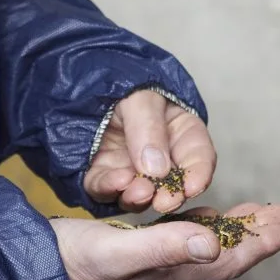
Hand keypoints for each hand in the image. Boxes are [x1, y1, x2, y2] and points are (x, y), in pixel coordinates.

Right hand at [50, 203, 279, 279]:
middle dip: (252, 237)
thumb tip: (212, 243)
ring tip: (255, 216)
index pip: (223, 262)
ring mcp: (145, 273)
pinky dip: (196, 229)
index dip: (256, 244)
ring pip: (199, 251)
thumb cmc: (67, 262)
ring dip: (229, 232)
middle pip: (219, 257)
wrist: (23, 275)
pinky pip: (175, 245)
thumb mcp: (115, 251)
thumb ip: (164, 246)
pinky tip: (201, 219)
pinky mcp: (128, 261)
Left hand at [83, 90, 214, 213]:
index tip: (191, 187)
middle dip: (168, 195)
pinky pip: (104, 189)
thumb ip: (149, 129)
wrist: (81, 78)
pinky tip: (114, 182)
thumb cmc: (120, 80)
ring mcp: (129, 169)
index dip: (199, 175)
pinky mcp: (101, 174)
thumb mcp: (141, 96)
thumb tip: (156, 170)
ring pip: (138, 194)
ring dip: (139, 197)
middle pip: (170, 185)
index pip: (198, 157)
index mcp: (181, 132)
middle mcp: (159, 157)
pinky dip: (109, 189)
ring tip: (137, 191)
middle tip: (163, 201)